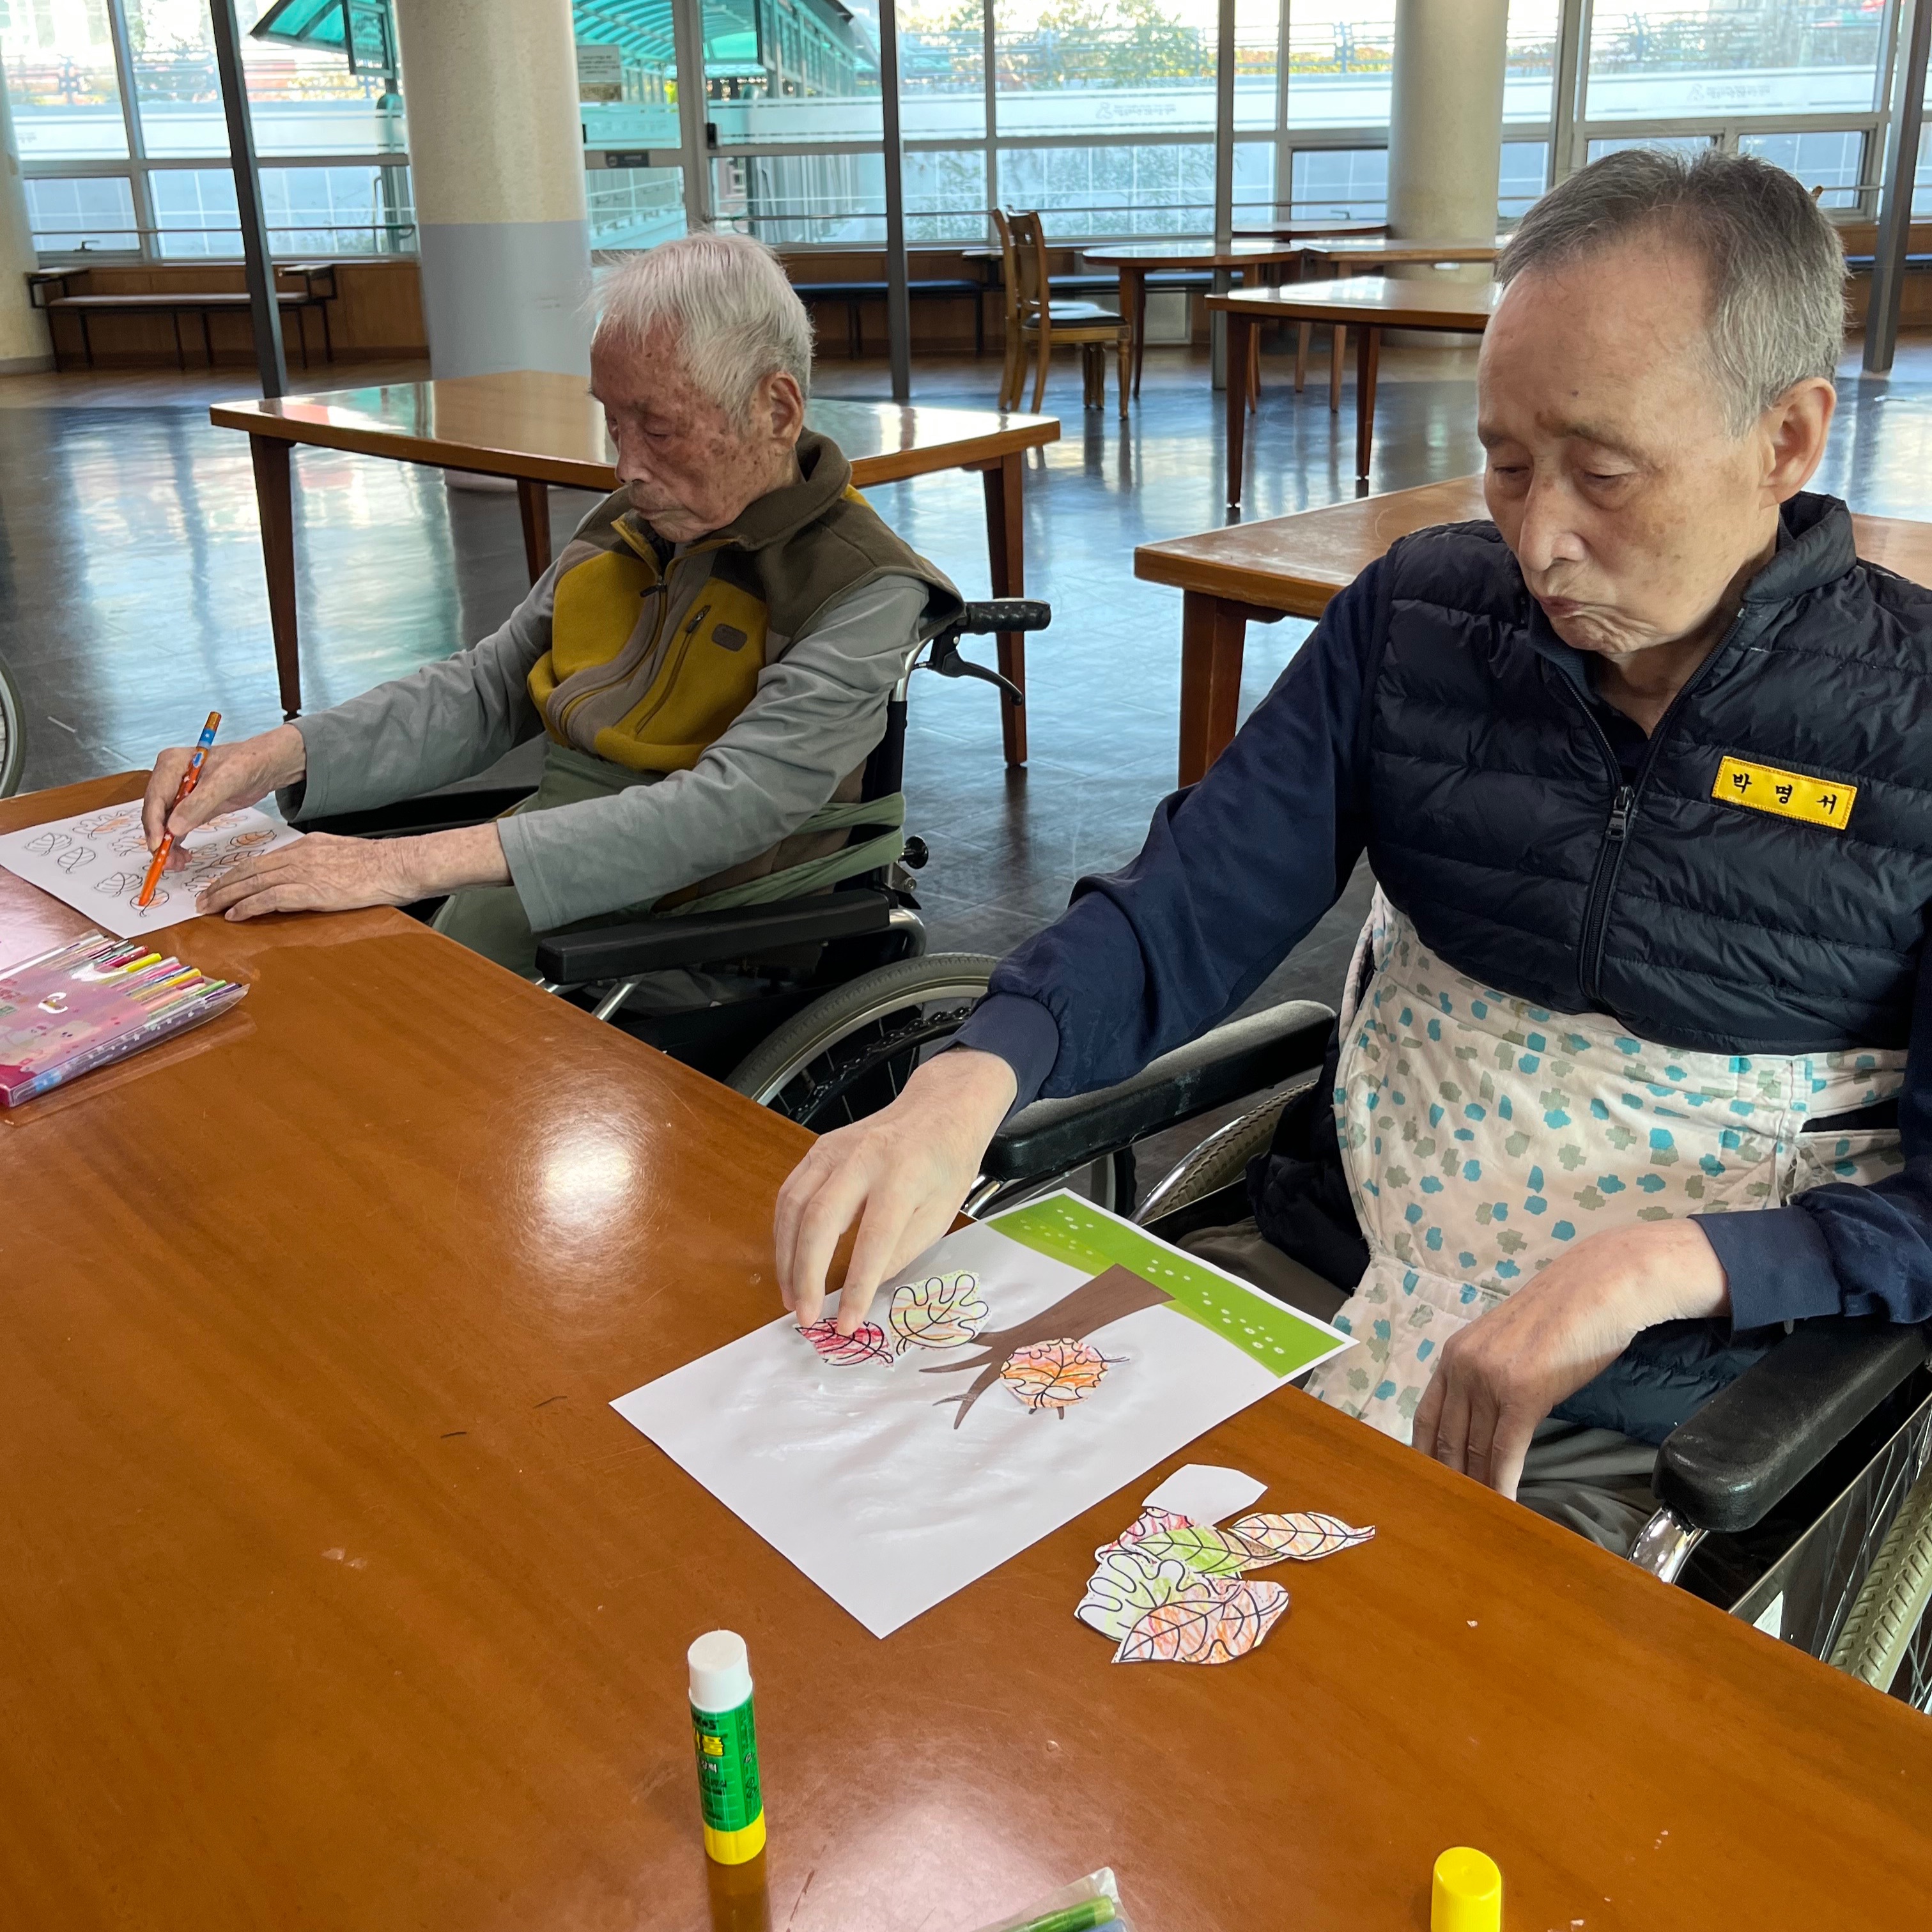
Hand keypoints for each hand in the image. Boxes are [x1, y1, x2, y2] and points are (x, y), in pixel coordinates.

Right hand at [143, 724, 307, 849]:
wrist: (263, 767)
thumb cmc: (245, 765)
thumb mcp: (224, 781)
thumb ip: (199, 803)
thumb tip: (173, 828)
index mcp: (170, 764)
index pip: (155, 798)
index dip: (154, 824)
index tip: (158, 846)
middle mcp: (168, 779)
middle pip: (156, 813)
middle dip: (159, 839)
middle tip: (167, 863)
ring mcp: (178, 794)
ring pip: (164, 824)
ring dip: (167, 845)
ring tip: (177, 864)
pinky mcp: (190, 808)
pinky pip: (176, 828)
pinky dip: (176, 843)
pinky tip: (182, 856)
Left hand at [194, 822, 510, 921]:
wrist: (399, 865)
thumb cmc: (380, 865)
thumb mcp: (344, 856)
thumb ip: (320, 863)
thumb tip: (306, 877)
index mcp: (307, 846)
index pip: (263, 860)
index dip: (237, 873)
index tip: (221, 884)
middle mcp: (299, 856)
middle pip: (250, 870)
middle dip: (222, 884)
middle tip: (201, 898)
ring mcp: (304, 872)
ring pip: (253, 882)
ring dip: (226, 896)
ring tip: (207, 908)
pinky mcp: (311, 890)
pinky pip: (270, 898)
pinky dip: (249, 906)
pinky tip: (235, 915)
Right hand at [774, 1046, 1017, 1333]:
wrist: (939, 1108)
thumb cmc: (946, 1166)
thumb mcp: (941, 1214)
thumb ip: (902, 1250)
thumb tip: (863, 1288)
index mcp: (904, 1173)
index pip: (874, 1238)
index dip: (857, 1285)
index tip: (846, 1324)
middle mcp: (863, 1157)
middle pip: (820, 1218)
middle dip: (806, 1274)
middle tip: (805, 1315)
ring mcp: (834, 1148)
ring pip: (794, 1206)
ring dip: (787, 1258)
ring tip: (792, 1297)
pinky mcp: (818, 1149)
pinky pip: (790, 1194)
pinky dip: (784, 1233)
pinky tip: (789, 1262)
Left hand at [1410, 1220, 1729, 1499]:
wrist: (1599, 1288)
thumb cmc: (1562, 1319)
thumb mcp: (1508, 1345)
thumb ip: (1488, 1376)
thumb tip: (1487, 1418)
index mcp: (1454, 1355)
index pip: (1427, 1418)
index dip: (1427, 1457)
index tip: (1429, 1488)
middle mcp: (1462, 1366)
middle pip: (1447, 1440)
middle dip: (1451, 1482)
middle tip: (1453, 1517)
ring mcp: (1489, 1379)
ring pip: (1476, 1450)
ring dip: (1478, 1489)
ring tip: (1479, 1522)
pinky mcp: (1522, 1393)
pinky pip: (1505, 1451)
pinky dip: (1502, 1484)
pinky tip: (1504, 1507)